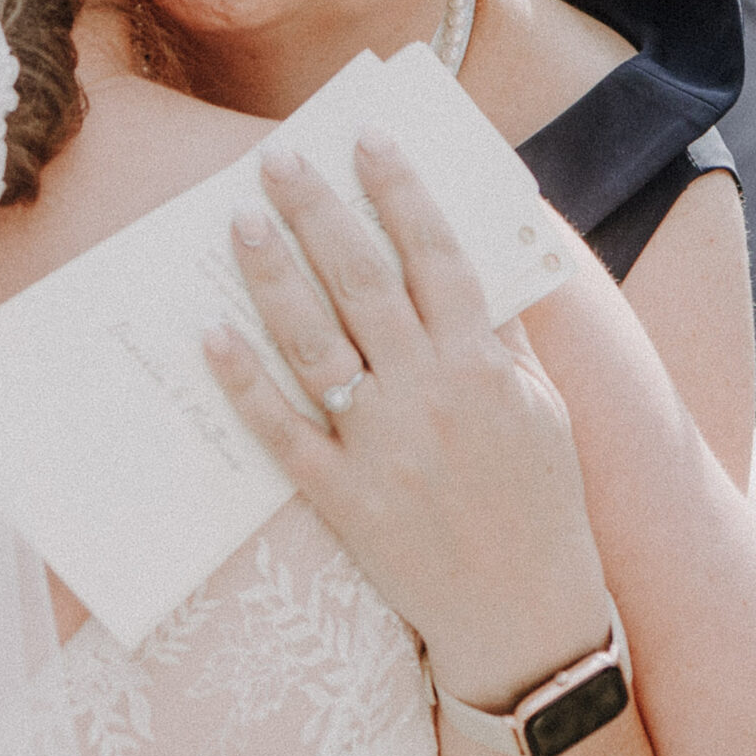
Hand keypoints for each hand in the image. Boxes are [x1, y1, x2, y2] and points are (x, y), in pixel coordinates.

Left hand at [203, 134, 611, 708]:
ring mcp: (382, 446)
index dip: (399, 191)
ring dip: (274, 275)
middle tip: (278, 159)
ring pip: (315, 342)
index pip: (436, 255)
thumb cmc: (541, 502)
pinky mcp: (344, 497)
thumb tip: (478, 261)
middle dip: (318, 211)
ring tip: (240, 220)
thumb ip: (506, 336)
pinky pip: (283, 430)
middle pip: (363, 281)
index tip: (365, 139)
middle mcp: (430, 395)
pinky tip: (211, 335)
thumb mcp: (544, 409)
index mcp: (484, 365)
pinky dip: (246, 382)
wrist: (527, 615)